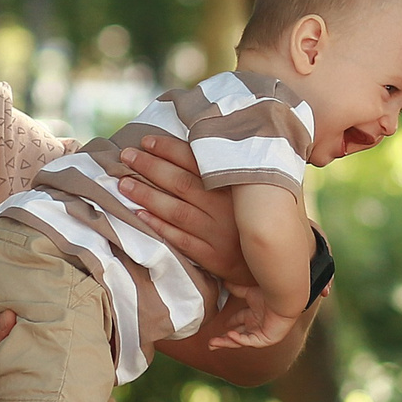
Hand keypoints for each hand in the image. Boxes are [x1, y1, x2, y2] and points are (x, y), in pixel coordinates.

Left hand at [111, 136, 252, 287]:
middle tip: (125, 156)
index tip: (146, 141)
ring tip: (123, 184)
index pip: (197, 162)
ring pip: (177, 211)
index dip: (169, 150)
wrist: (277, 260)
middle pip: (182, 184)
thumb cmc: (255, 217)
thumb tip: (200, 141)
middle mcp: (226, 209)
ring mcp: (218, 234)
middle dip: (151, 167)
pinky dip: (159, 227)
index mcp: (235, 187)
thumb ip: (228, 169)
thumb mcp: (251, 190)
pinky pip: (181, 241)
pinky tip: (139, 215)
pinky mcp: (213, 258)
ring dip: (148, 196)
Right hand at [207, 281, 298, 350]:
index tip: (222, 323)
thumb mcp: (248, 291)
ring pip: (240, 341)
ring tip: (213, 344)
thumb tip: (224, 282)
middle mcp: (257, 325)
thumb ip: (236, 289)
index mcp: (255, 315)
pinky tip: (229, 335)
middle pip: (237, 335)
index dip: (230, 324)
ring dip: (226, 343)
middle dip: (224, 339)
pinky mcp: (266, 339)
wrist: (285, 297)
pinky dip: (239, 339)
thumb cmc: (272, 293)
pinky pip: (249, 341)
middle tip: (211, 343)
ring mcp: (261, 333)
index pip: (240, 321)